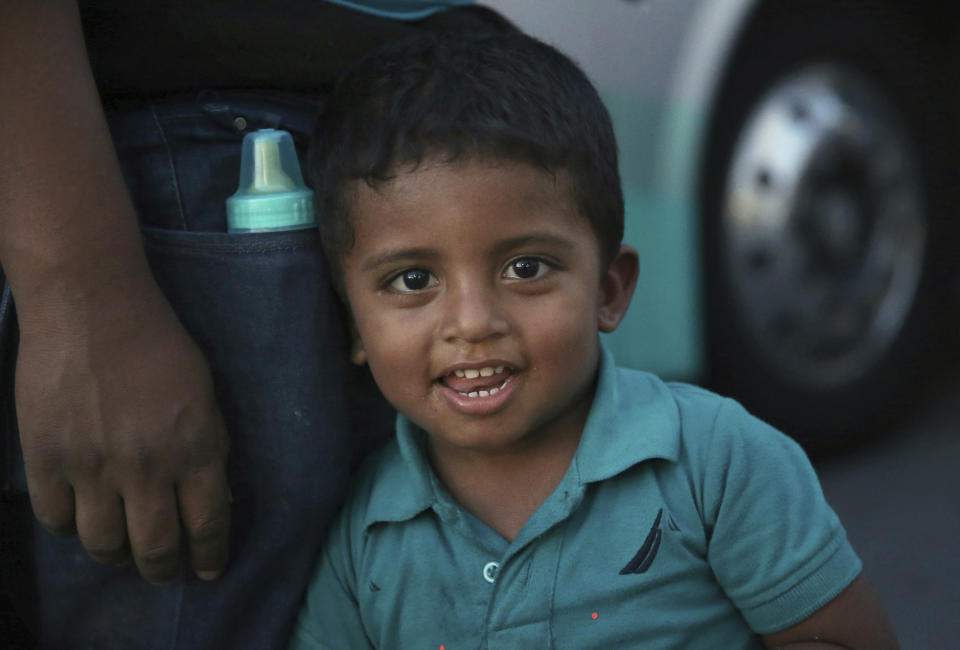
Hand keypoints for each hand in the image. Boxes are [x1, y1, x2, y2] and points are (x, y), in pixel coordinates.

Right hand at [14, 280, 230, 583]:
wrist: (92, 306)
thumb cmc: (158, 342)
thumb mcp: (204, 394)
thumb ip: (207, 447)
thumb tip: (208, 496)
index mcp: (196, 447)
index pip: (208, 523)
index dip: (209, 555)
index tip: (208, 570)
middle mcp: (147, 467)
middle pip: (155, 547)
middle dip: (162, 569)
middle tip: (164, 572)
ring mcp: (93, 466)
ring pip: (103, 544)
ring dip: (116, 555)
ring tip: (121, 551)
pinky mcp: (47, 459)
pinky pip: (56, 519)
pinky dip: (69, 528)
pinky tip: (79, 519)